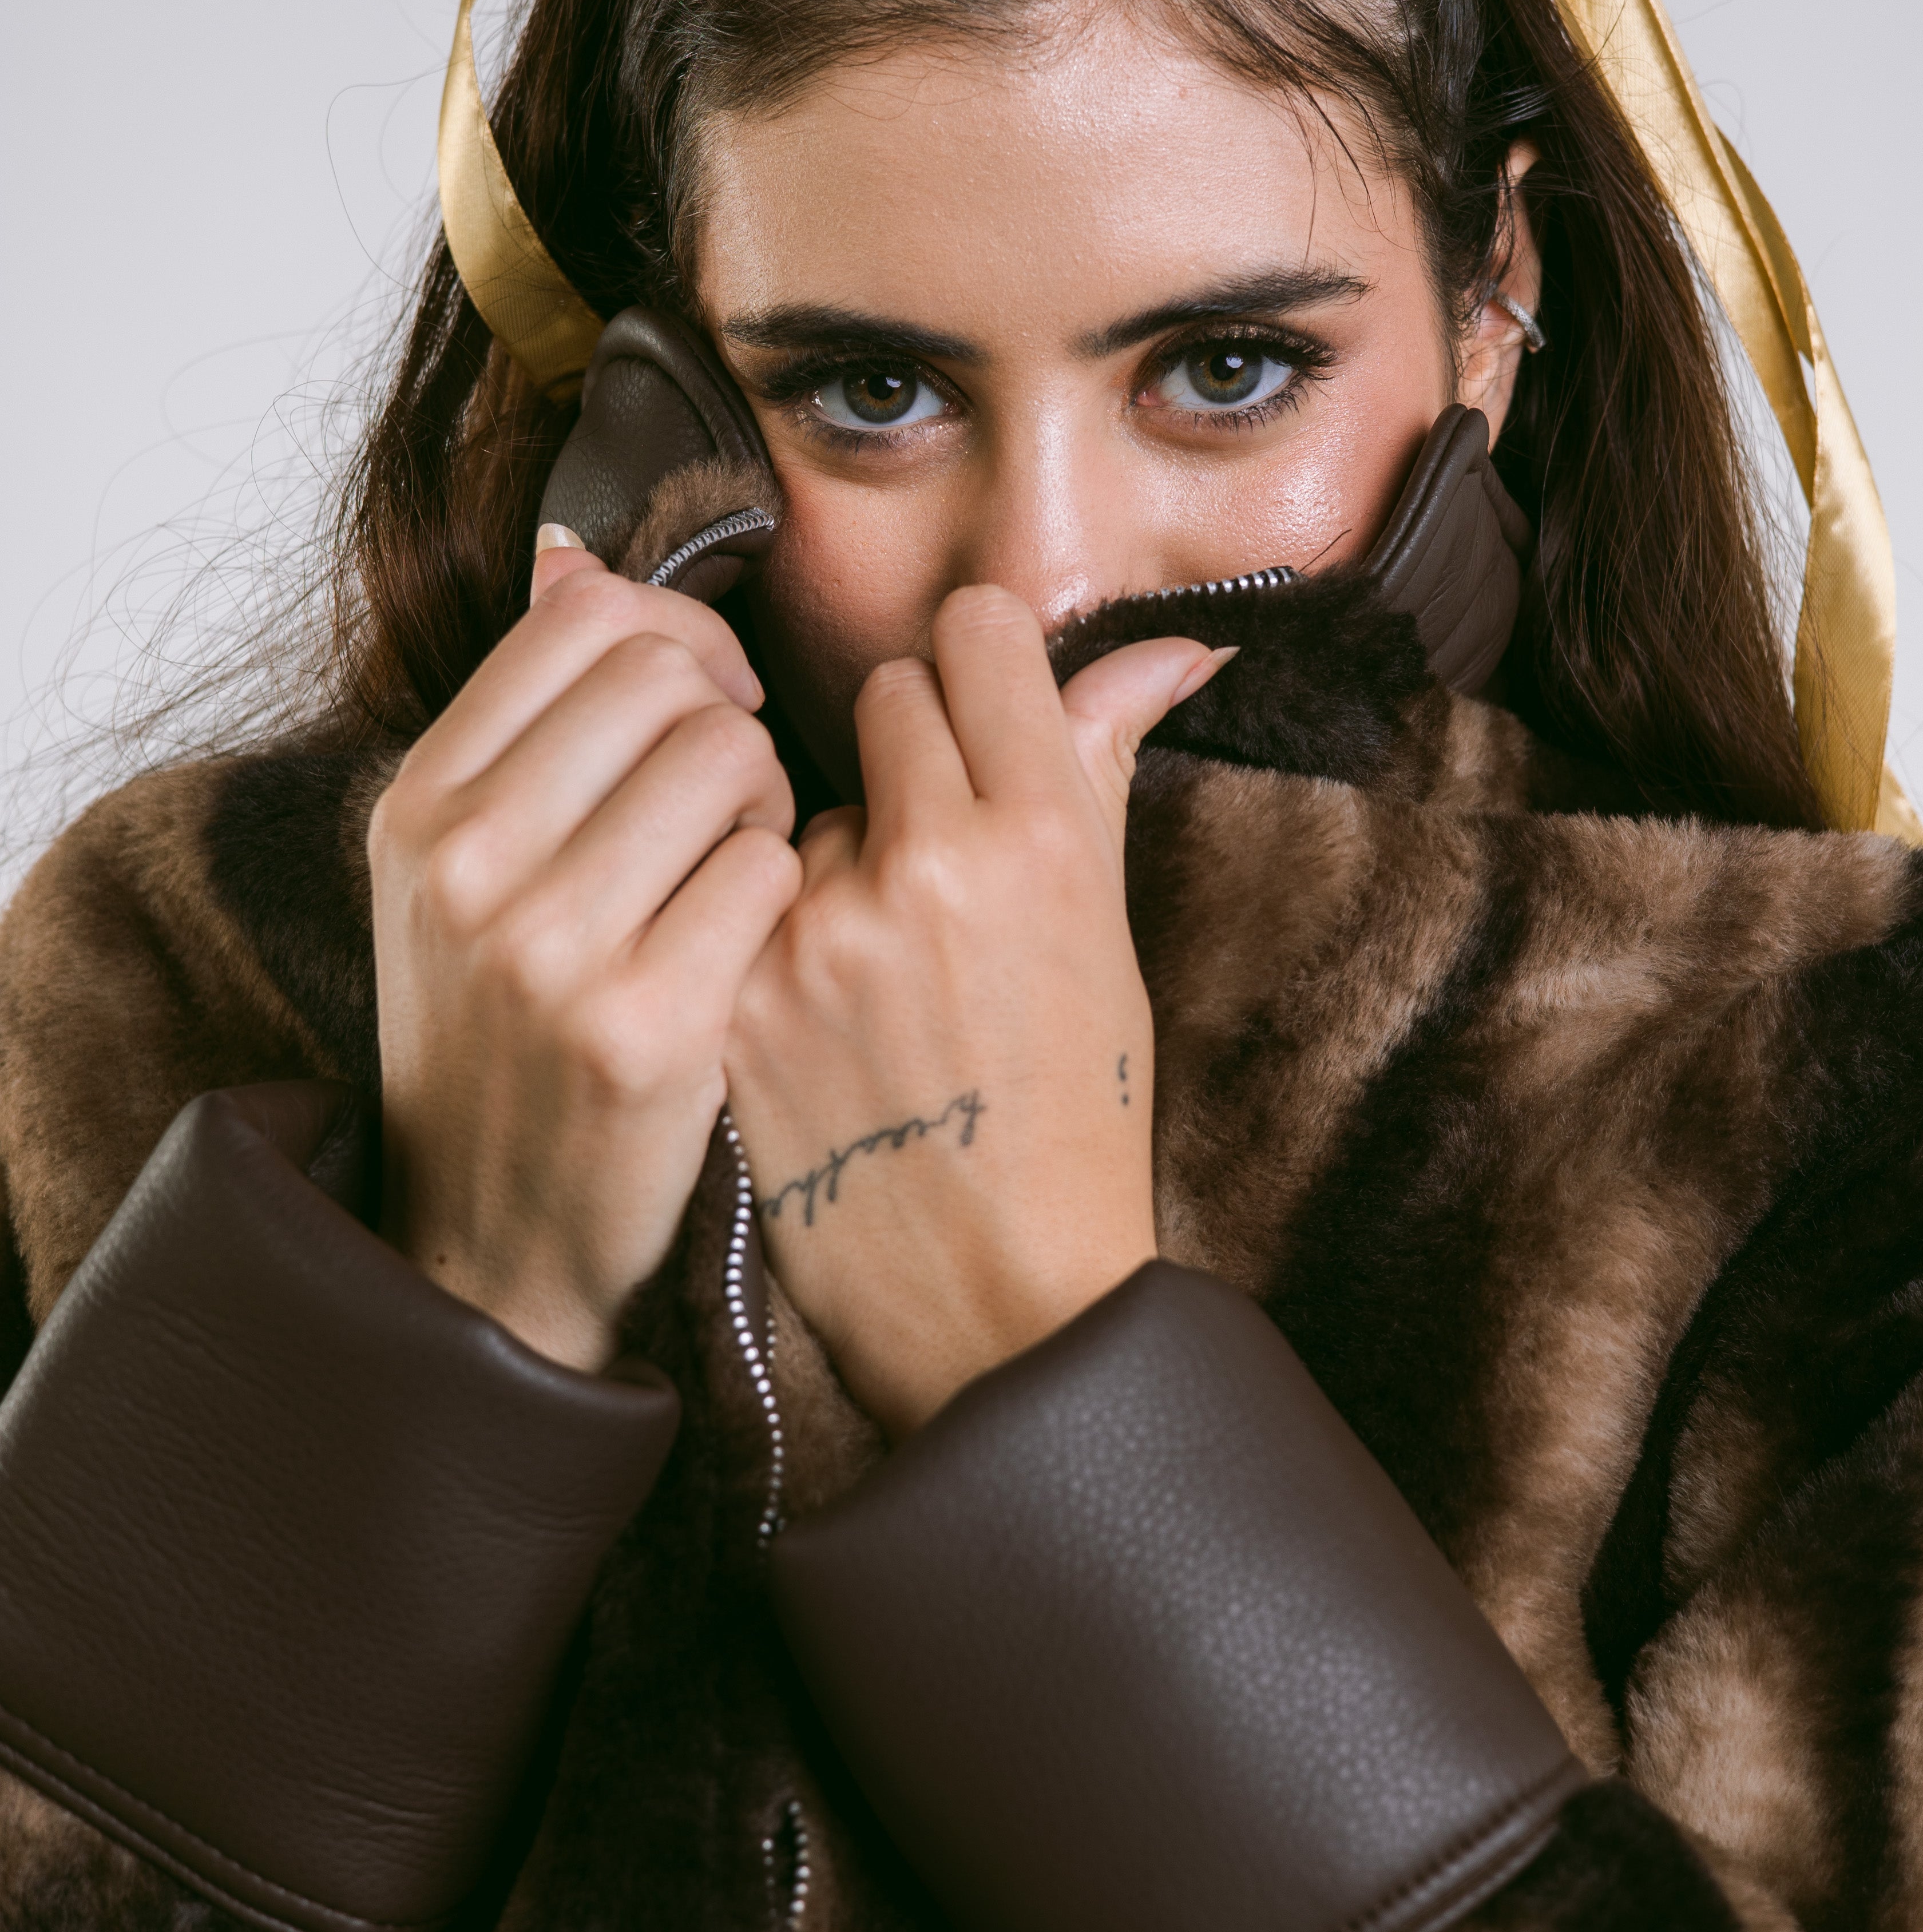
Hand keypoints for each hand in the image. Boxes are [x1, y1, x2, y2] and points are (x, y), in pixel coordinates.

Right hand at [369, 545, 801, 1370]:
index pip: (582, 620)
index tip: (702, 704)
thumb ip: (520, 721)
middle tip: (731, 803)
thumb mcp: (457, 874)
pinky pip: (773, 870)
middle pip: (668, 679)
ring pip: (733, 761)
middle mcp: (467, 865)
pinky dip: (786, 893)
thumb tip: (573, 559)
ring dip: (768, 804)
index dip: (677, 639)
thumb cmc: (503, 1037)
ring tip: (740, 870)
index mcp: (418, 807)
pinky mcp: (645, 1027)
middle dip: (730, 723)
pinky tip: (754, 942)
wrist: (493, 1246)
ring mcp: (550, 948)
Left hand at [724, 585, 1228, 1432]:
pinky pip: (754, 897)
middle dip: (913, 745)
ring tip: (889, 968)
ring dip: (844, 854)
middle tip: (941, 843)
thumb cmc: (1074, 1119)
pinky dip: (784, 935)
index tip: (982, 700)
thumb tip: (1173, 644)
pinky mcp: (739, 991)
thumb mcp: (1107, 939)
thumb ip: (1102, 772)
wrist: (995, 1298)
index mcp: (1043, 837)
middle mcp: (929, 861)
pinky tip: (828, 1014)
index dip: (979, 659)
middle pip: (886, 692)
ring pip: (812, 804)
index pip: (978, 633)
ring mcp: (821, 928)